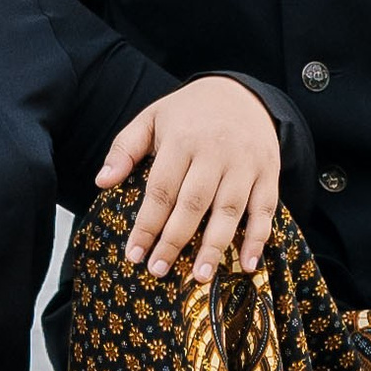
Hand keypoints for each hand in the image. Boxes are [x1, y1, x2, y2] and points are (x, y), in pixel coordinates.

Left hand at [97, 78, 282, 284]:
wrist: (242, 92)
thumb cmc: (189, 112)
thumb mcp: (152, 118)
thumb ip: (125, 149)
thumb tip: (102, 182)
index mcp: (182, 139)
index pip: (161, 189)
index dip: (147, 224)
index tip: (133, 253)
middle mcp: (216, 152)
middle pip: (193, 203)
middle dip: (175, 240)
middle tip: (158, 270)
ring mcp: (245, 163)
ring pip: (230, 210)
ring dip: (214, 246)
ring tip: (200, 278)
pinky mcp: (269, 172)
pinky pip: (265, 209)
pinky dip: (258, 238)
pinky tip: (247, 264)